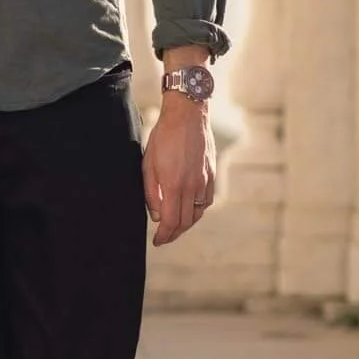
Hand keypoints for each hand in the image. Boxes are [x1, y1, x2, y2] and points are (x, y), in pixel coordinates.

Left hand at [142, 96, 214, 247]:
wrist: (187, 116)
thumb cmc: (163, 138)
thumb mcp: (148, 165)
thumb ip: (151, 193)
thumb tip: (157, 216)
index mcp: (174, 185)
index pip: (172, 222)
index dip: (164, 236)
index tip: (157, 241)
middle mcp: (192, 186)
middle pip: (186, 222)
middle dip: (174, 234)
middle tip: (164, 238)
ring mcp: (204, 181)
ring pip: (198, 213)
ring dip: (187, 224)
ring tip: (175, 226)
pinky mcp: (211, 174)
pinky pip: (206, 201)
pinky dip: (197, 210)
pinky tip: (189, 209)